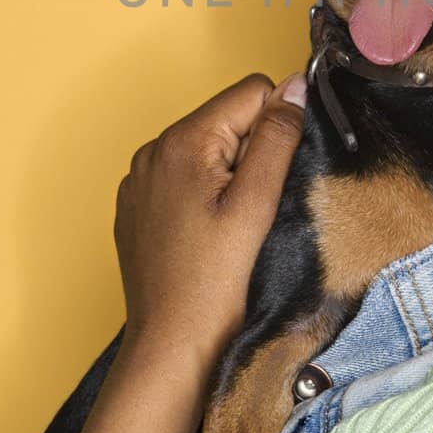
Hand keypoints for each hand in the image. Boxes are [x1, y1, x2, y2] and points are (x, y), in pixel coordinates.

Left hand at [114, 71, 307, 370]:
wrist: (170, 346)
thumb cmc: (213, 285)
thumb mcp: (256, 205)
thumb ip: (276, 138)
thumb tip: (295, 86)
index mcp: (183, 141)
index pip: (252, 92)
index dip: (277, 127)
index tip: (276, 177)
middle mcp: (152, 150)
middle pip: (227, 120)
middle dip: (251, 153)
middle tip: (253, 210)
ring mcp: (139, 179)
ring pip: (207, 149)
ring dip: (229, 175)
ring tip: (230, 228)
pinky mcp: (136, 206)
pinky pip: (183, 177)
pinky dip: (203, 196)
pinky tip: (207, 237)